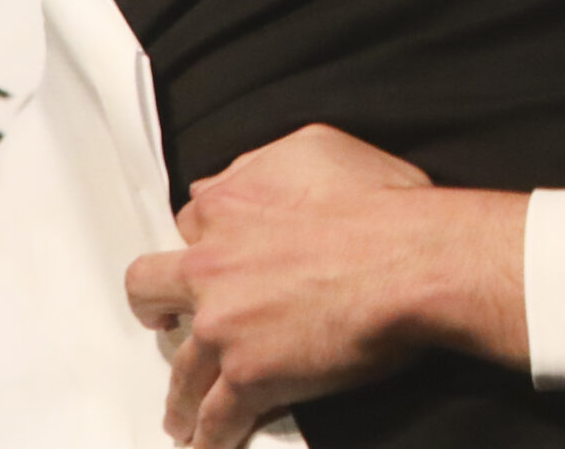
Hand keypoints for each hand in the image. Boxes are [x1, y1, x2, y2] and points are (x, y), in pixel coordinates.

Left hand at [125, 124, 529, 448]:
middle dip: (155, 306)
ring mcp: (225, 322)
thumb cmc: (384, 204)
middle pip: (150, 286)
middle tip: (164, 320)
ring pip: (180, 365)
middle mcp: (214, 261)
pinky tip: (209, 443)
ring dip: (180, 392)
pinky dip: (210, 435)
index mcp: (231, 202)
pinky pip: (216, 415)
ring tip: (183, 413)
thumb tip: (249, 174)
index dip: (205, 238)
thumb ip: (268, 160)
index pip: (193, 218)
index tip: (215, 254)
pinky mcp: (248, 374)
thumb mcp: (319, 147)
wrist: (414, 259)